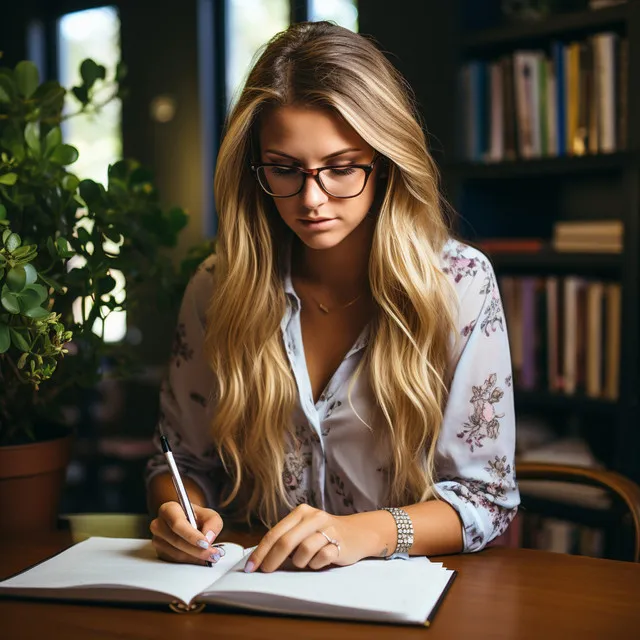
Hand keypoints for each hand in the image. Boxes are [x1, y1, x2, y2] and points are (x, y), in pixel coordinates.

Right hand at [150, 501, 224, 565]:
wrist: (189, 524)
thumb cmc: (197, 518)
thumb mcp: (209, 515)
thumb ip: (212, 523)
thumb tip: (208, 538)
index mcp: (169, 509)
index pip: (177, 524)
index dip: (191, 535)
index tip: (205, 543)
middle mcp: (159, 524)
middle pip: (177, 541)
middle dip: (197, 550)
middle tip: (213, 553)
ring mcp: (157, 540)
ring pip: (176, 553)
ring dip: (195, 557)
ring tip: (210, 556)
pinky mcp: (160, 553)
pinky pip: (175, 561)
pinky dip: (190, 561)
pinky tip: (200, 559)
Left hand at [245, 504, 378, 572]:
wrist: (357, 533)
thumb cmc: (323, 534)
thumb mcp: (303, 530)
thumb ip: (286, 539)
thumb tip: (260, 559)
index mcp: (301, 512)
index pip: (275, 533)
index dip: (260, 552)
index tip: (250, 567)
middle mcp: (313, 517)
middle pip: (286, 542)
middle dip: (272, 560)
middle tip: (266, 572)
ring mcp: (328, 529)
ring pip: (304, 551)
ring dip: (301, 562)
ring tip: (307, 561)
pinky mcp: (340, 543)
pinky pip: (321, 558)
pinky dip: (317, 564)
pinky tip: (320, 560)